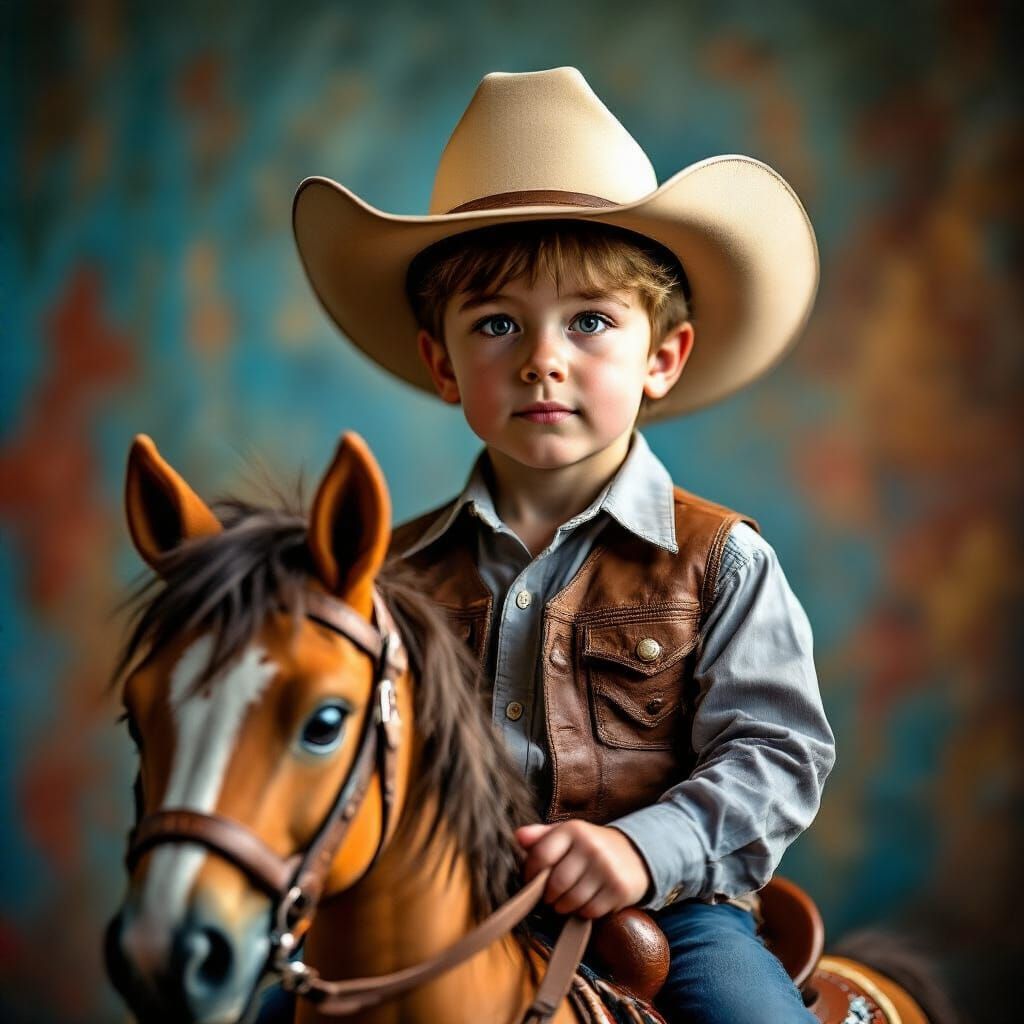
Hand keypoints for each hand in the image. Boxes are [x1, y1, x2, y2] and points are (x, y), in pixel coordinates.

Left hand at [515, 820, 652, 918]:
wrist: (634, 854)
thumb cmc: (590, 847)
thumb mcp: (567, 835)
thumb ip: (541, 836)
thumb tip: (518, 836)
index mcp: (573, 829)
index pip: (540, 855)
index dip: (531, 873)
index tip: (532, 880)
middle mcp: (591, 846)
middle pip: (555, 883)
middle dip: (548, 895)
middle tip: (551, 895)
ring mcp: (607, 868)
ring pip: (571, 900)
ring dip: (564, 906)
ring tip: (566, 899)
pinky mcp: (619, 889)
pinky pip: (590, 911)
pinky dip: (583, 912)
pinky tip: (586, 902)